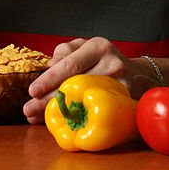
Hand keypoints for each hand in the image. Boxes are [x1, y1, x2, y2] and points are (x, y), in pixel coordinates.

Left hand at [23, 37, 146, 123]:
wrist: (141, 75)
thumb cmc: (105, 60)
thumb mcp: (87, 47)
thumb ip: (65, 52)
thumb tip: (49, 67)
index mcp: (99, 46)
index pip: (70, 64)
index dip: (49, 79)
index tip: (32, 91)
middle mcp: (112, 63)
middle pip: (74, 85)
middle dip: (48, 99)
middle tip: (28, 109)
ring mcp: (121, 84)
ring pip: (83, 101)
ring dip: (58, 111)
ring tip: (36, 117)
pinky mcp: (126, 102)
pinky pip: (96, 112)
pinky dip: (76, 118)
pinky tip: (61, 123)